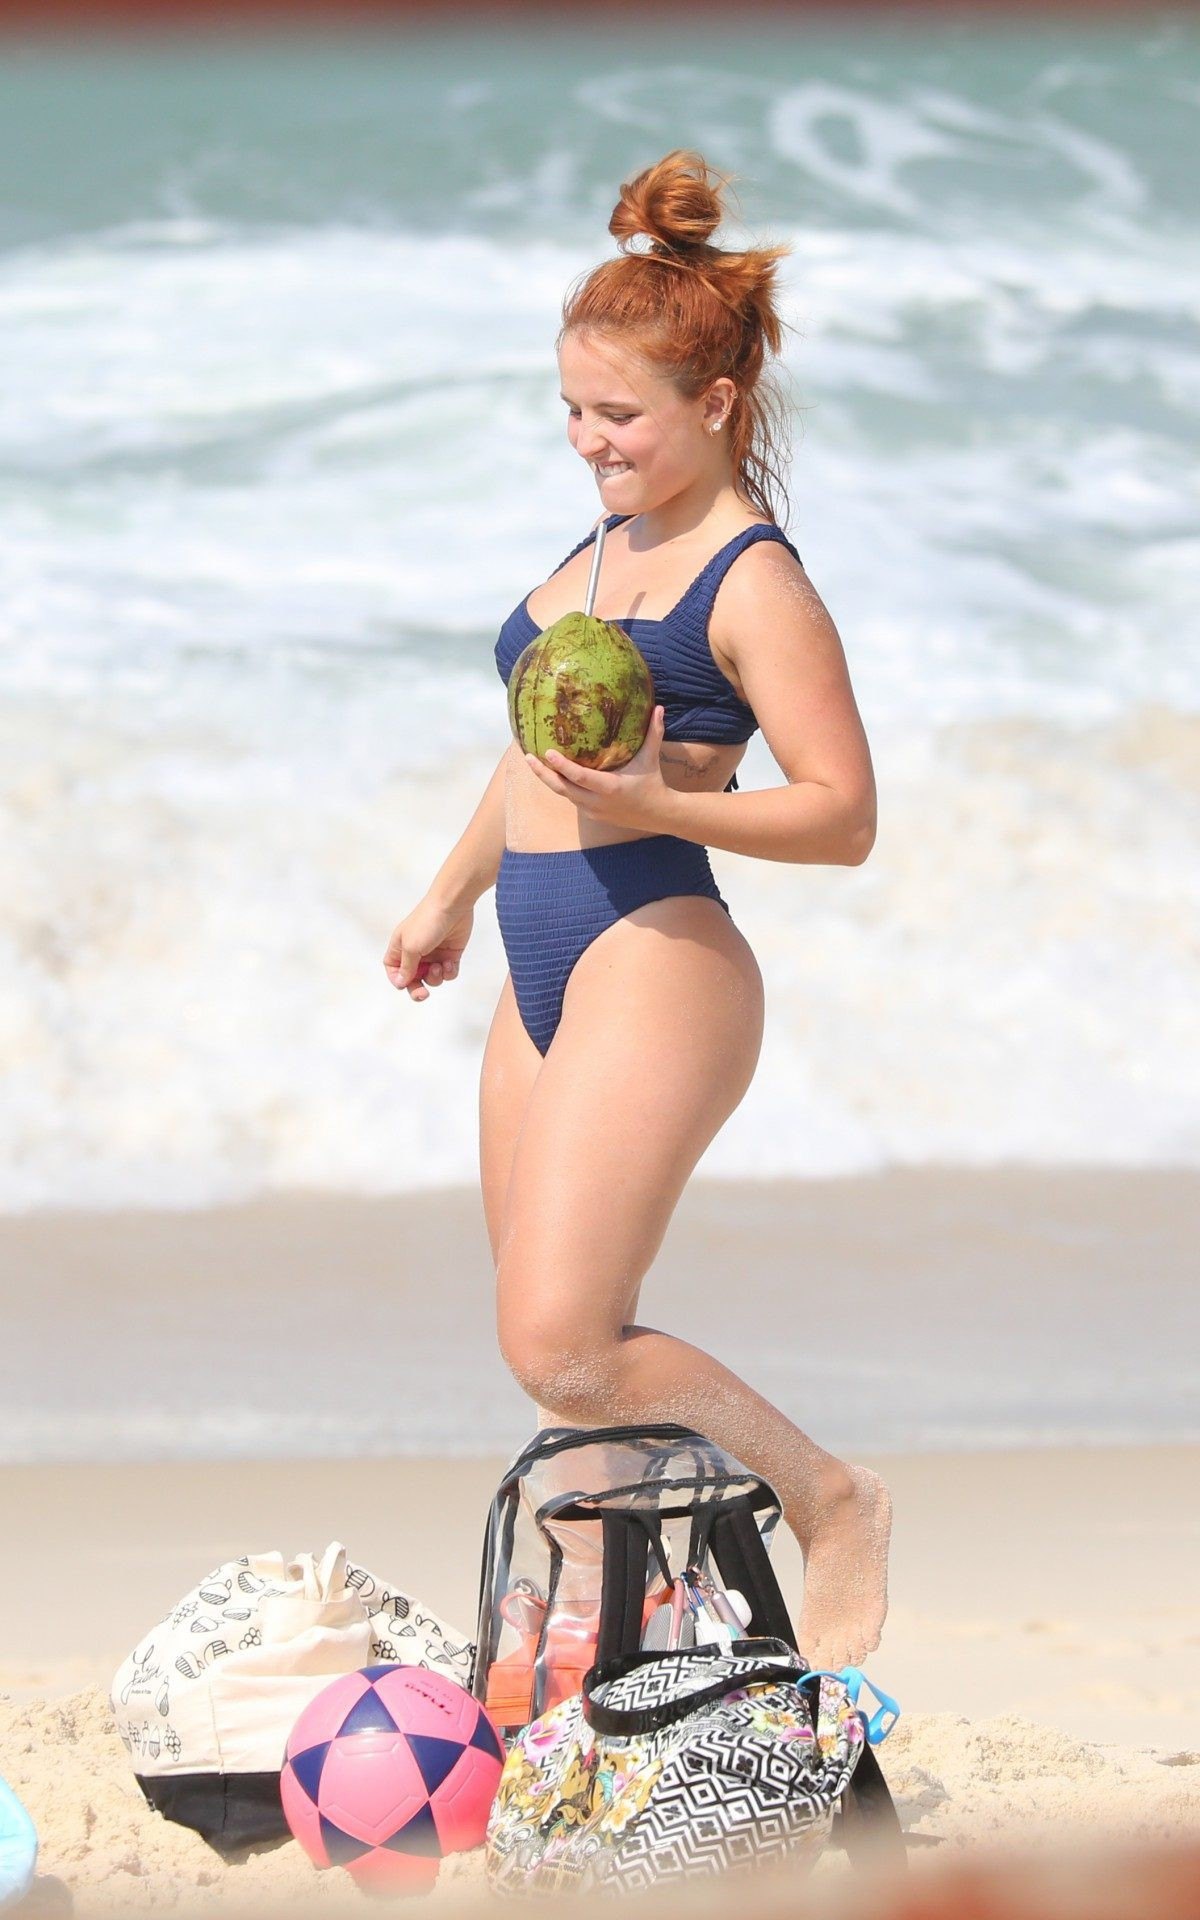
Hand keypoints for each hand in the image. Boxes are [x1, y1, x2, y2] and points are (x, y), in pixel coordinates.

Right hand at [382, 898, 474, 1000]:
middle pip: (413, 980)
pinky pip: (448, 974)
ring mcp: (433, 954)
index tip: (404, 984)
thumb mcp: (411, 947)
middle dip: (417, 989)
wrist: (452, 906)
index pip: (394, 971)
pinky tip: (450, 963)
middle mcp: (416, 953)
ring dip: (435, 977)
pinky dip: (449, 972)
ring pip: (432, 979)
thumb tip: (401, 983)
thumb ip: (406, 968)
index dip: (398, 980)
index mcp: (400, 948)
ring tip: (439, 966)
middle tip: (423, 994)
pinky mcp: (450, 955)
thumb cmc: (427, 923)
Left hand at [523, 706, 678, 833]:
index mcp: (610, 787)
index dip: (562, 766)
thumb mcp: (651, 758)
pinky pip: (572, 799)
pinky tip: (551, 773)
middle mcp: (597, 802)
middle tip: (528, 757)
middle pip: (562, 788)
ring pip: (564, 794)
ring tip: (533, 762)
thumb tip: (658, 707)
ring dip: (548, 779)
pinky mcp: (591, 815)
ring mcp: (592, 811)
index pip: (580, 777)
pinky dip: (561, 786)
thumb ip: (653, 733)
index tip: (547, 752)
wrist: (658, 815)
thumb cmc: (653, 783)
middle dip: (543, 773)